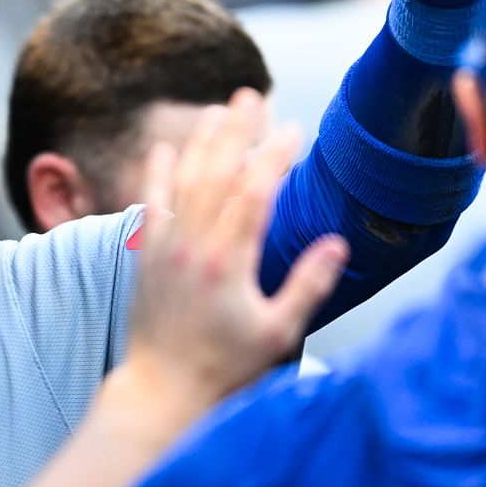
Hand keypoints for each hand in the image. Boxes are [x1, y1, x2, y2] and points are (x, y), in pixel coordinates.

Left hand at [121, 93, 346, 413]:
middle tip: (252, 95)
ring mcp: (165, 250)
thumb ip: (307, 287)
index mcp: (229, 263)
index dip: (275, 156)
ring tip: (217, 110)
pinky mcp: (147, 259)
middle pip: (216, 173)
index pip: (255, 193)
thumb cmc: (225, 369)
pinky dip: (157, 174)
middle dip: (236, 131)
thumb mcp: (277, 335)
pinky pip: (150, 204)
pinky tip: (166, 149)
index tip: (295, 129)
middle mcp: (192, 247)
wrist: (162, 391)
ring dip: (201, 142)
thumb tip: (338, 245)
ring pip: (183, 181)